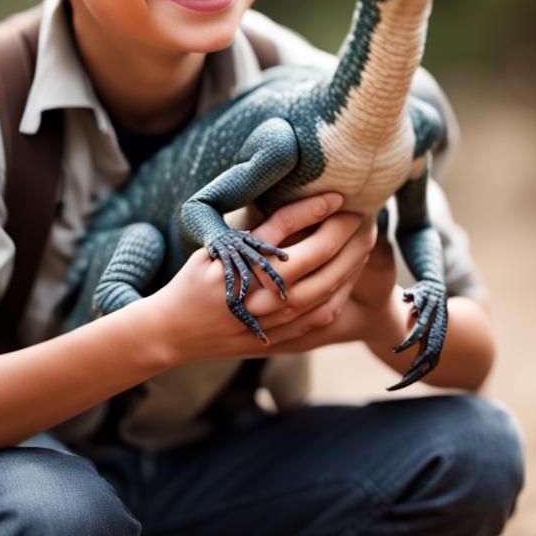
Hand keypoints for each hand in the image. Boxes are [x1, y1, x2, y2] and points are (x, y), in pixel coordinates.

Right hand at [147, 193, 375, 363]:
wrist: (173, 332)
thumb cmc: (193, 283)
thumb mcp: (219, 250)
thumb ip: (260, 234)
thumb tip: (302, 208)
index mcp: (248, 271)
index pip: (294, 233)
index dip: (319, 211)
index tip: (338, 196)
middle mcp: (266, 299)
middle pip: (320, 262)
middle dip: (346, 235)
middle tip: (360, 215)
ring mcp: (274, 323)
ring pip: (328, 292)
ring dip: (351, 264)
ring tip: (362, 242)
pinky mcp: (278, 339)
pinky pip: (321, 319)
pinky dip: (340, 295)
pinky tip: (348, 277)